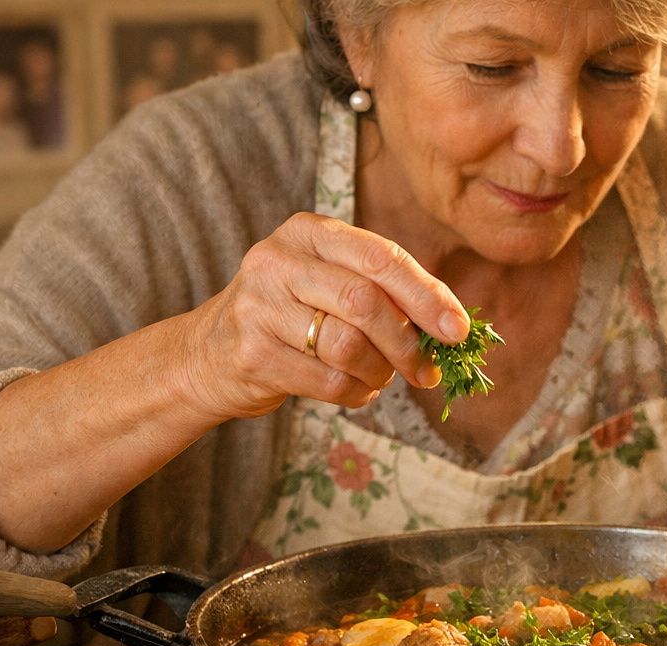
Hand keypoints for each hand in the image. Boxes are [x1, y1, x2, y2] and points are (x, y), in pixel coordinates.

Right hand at [178, 212, 469, 421]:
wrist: (208, 355)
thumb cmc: (292, 316)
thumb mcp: (328, 283)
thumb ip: (381, 291)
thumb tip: (451, 324)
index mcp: (307, 232)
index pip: (381, 259)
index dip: (427, 296)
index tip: (458, 330)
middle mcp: (277, 260)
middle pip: (365, 302)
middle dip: (407, 343)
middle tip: (427, 371)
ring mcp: (258, 306)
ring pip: (349, 346)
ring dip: (380, 372)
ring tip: (380, 377)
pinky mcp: (252, 354)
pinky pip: (329, 381)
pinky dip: (356, 393)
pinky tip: (355, 389)